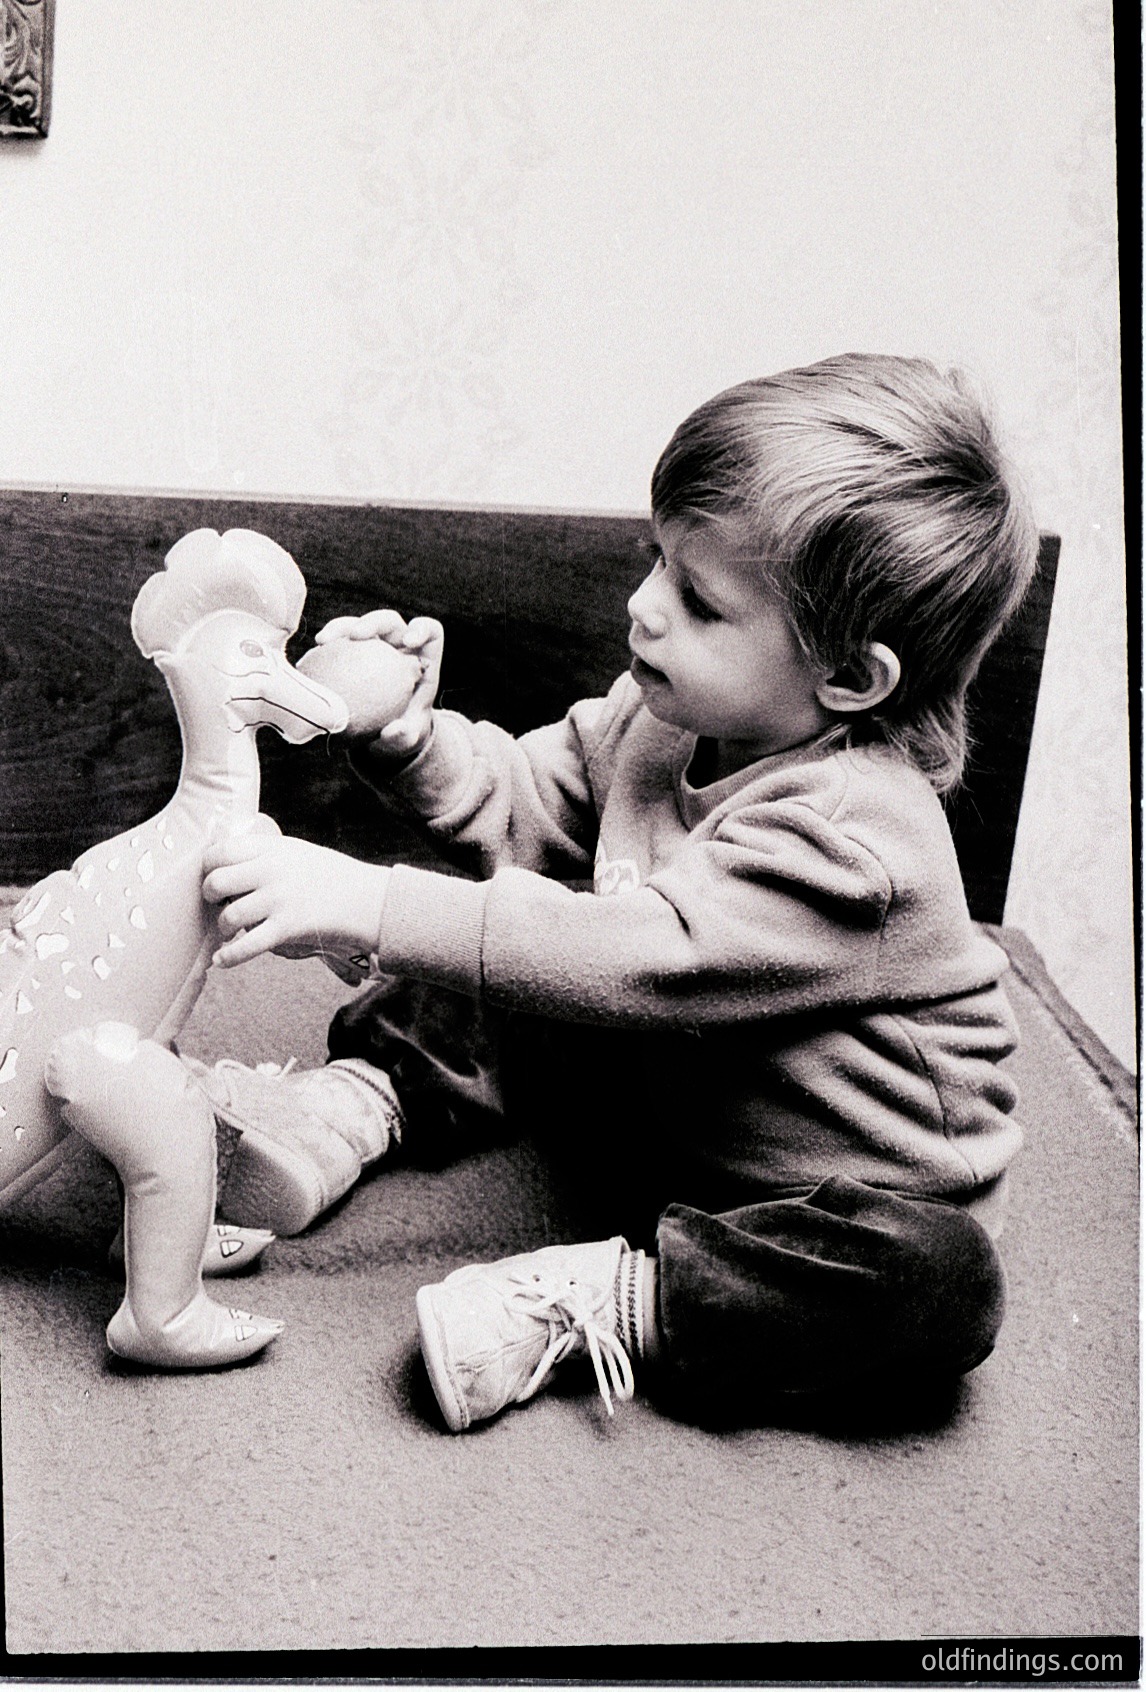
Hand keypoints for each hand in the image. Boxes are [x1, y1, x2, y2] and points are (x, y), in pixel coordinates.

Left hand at [202, 832, 390, 968]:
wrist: (370, 899)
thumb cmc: (332, 877)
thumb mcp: (297, 852)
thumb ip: (264, 855)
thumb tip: (224, 862)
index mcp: (273, 848)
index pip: (220, 852)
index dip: (208, 868)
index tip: (213, 878)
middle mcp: (272, 870)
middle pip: (216, 882)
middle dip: (210, 897)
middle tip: (220, 904)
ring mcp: (280, 899)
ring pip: (229, 916)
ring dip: (224, 928)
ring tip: (231, 931)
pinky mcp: (289, 927)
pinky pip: (248, 946)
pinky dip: (229, 957)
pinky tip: (221, 961)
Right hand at [314, 610, 442, 757]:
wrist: (383, 736)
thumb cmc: (402, 734)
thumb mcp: (406, 741)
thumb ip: (404, 737)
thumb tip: (393, 730)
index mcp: (422, 658)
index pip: (429, 631)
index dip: (421, 629)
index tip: (409, 642)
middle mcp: (398, 646)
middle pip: (388, 622)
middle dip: (373, 622)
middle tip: (356, 635)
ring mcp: (372, 647)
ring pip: (356, 626)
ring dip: (339, 628)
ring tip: (323, 642)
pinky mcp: (349, 653)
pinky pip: (334, 646)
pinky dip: (322, 651)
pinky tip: (307, 661)